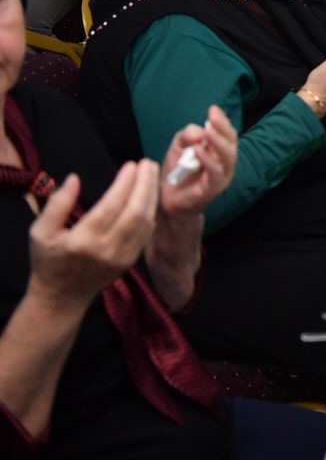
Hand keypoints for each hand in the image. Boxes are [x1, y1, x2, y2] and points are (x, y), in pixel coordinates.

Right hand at [28, 162, 157, 310]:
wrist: (62, 296)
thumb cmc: (49, 260)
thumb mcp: (40, 232)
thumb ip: (56, 205)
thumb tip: (74, 179)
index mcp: (82, 241)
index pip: (110, 207)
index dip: (124, 184)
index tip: (131, 164)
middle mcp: (106, 249)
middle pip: (135, 213)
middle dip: (145, 185)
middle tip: (149, 163)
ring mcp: (122, 257)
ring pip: (145, 222)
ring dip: (152, 196)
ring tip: (152, 174)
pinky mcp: (131, 261)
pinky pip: (146, 232)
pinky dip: (150, 211)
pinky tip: (149, 196)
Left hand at [156, 106, 236, 219]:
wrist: (167, 200)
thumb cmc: (176, 172)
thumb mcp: (179, 147)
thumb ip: (187, 136)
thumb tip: (200, 130)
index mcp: (219, 151)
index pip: (227, 133)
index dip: (222, 121)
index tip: (212, 109)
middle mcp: (225, 162)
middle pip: (231, 142)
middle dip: (222, 127)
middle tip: (212, 116)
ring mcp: (221, 176)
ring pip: (227, 156)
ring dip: (218, 142)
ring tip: (208, 131)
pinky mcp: (213, 188)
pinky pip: (215, 172)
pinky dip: (208, 160)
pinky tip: (198, 150)